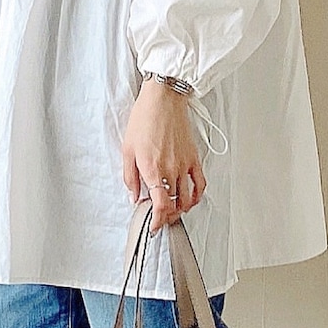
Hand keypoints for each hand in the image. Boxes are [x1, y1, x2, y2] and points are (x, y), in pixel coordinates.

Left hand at [122, 79, 206, 233]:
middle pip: (173, 205)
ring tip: (172, 211)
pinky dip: (197, 196)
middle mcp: (170, 170)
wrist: (163, 101)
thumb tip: (134, 196)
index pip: (160, 205)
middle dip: (166, 217)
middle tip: (159, 218)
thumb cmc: (144, 120)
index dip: (157, 221)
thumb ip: (130, 177)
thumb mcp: (127, 150)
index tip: (153, 226)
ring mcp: (184, 165)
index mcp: (152, 169)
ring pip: (187, 198)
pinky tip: (191, 199)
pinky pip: (200, 183)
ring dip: (180, 209)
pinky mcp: (194, 158)